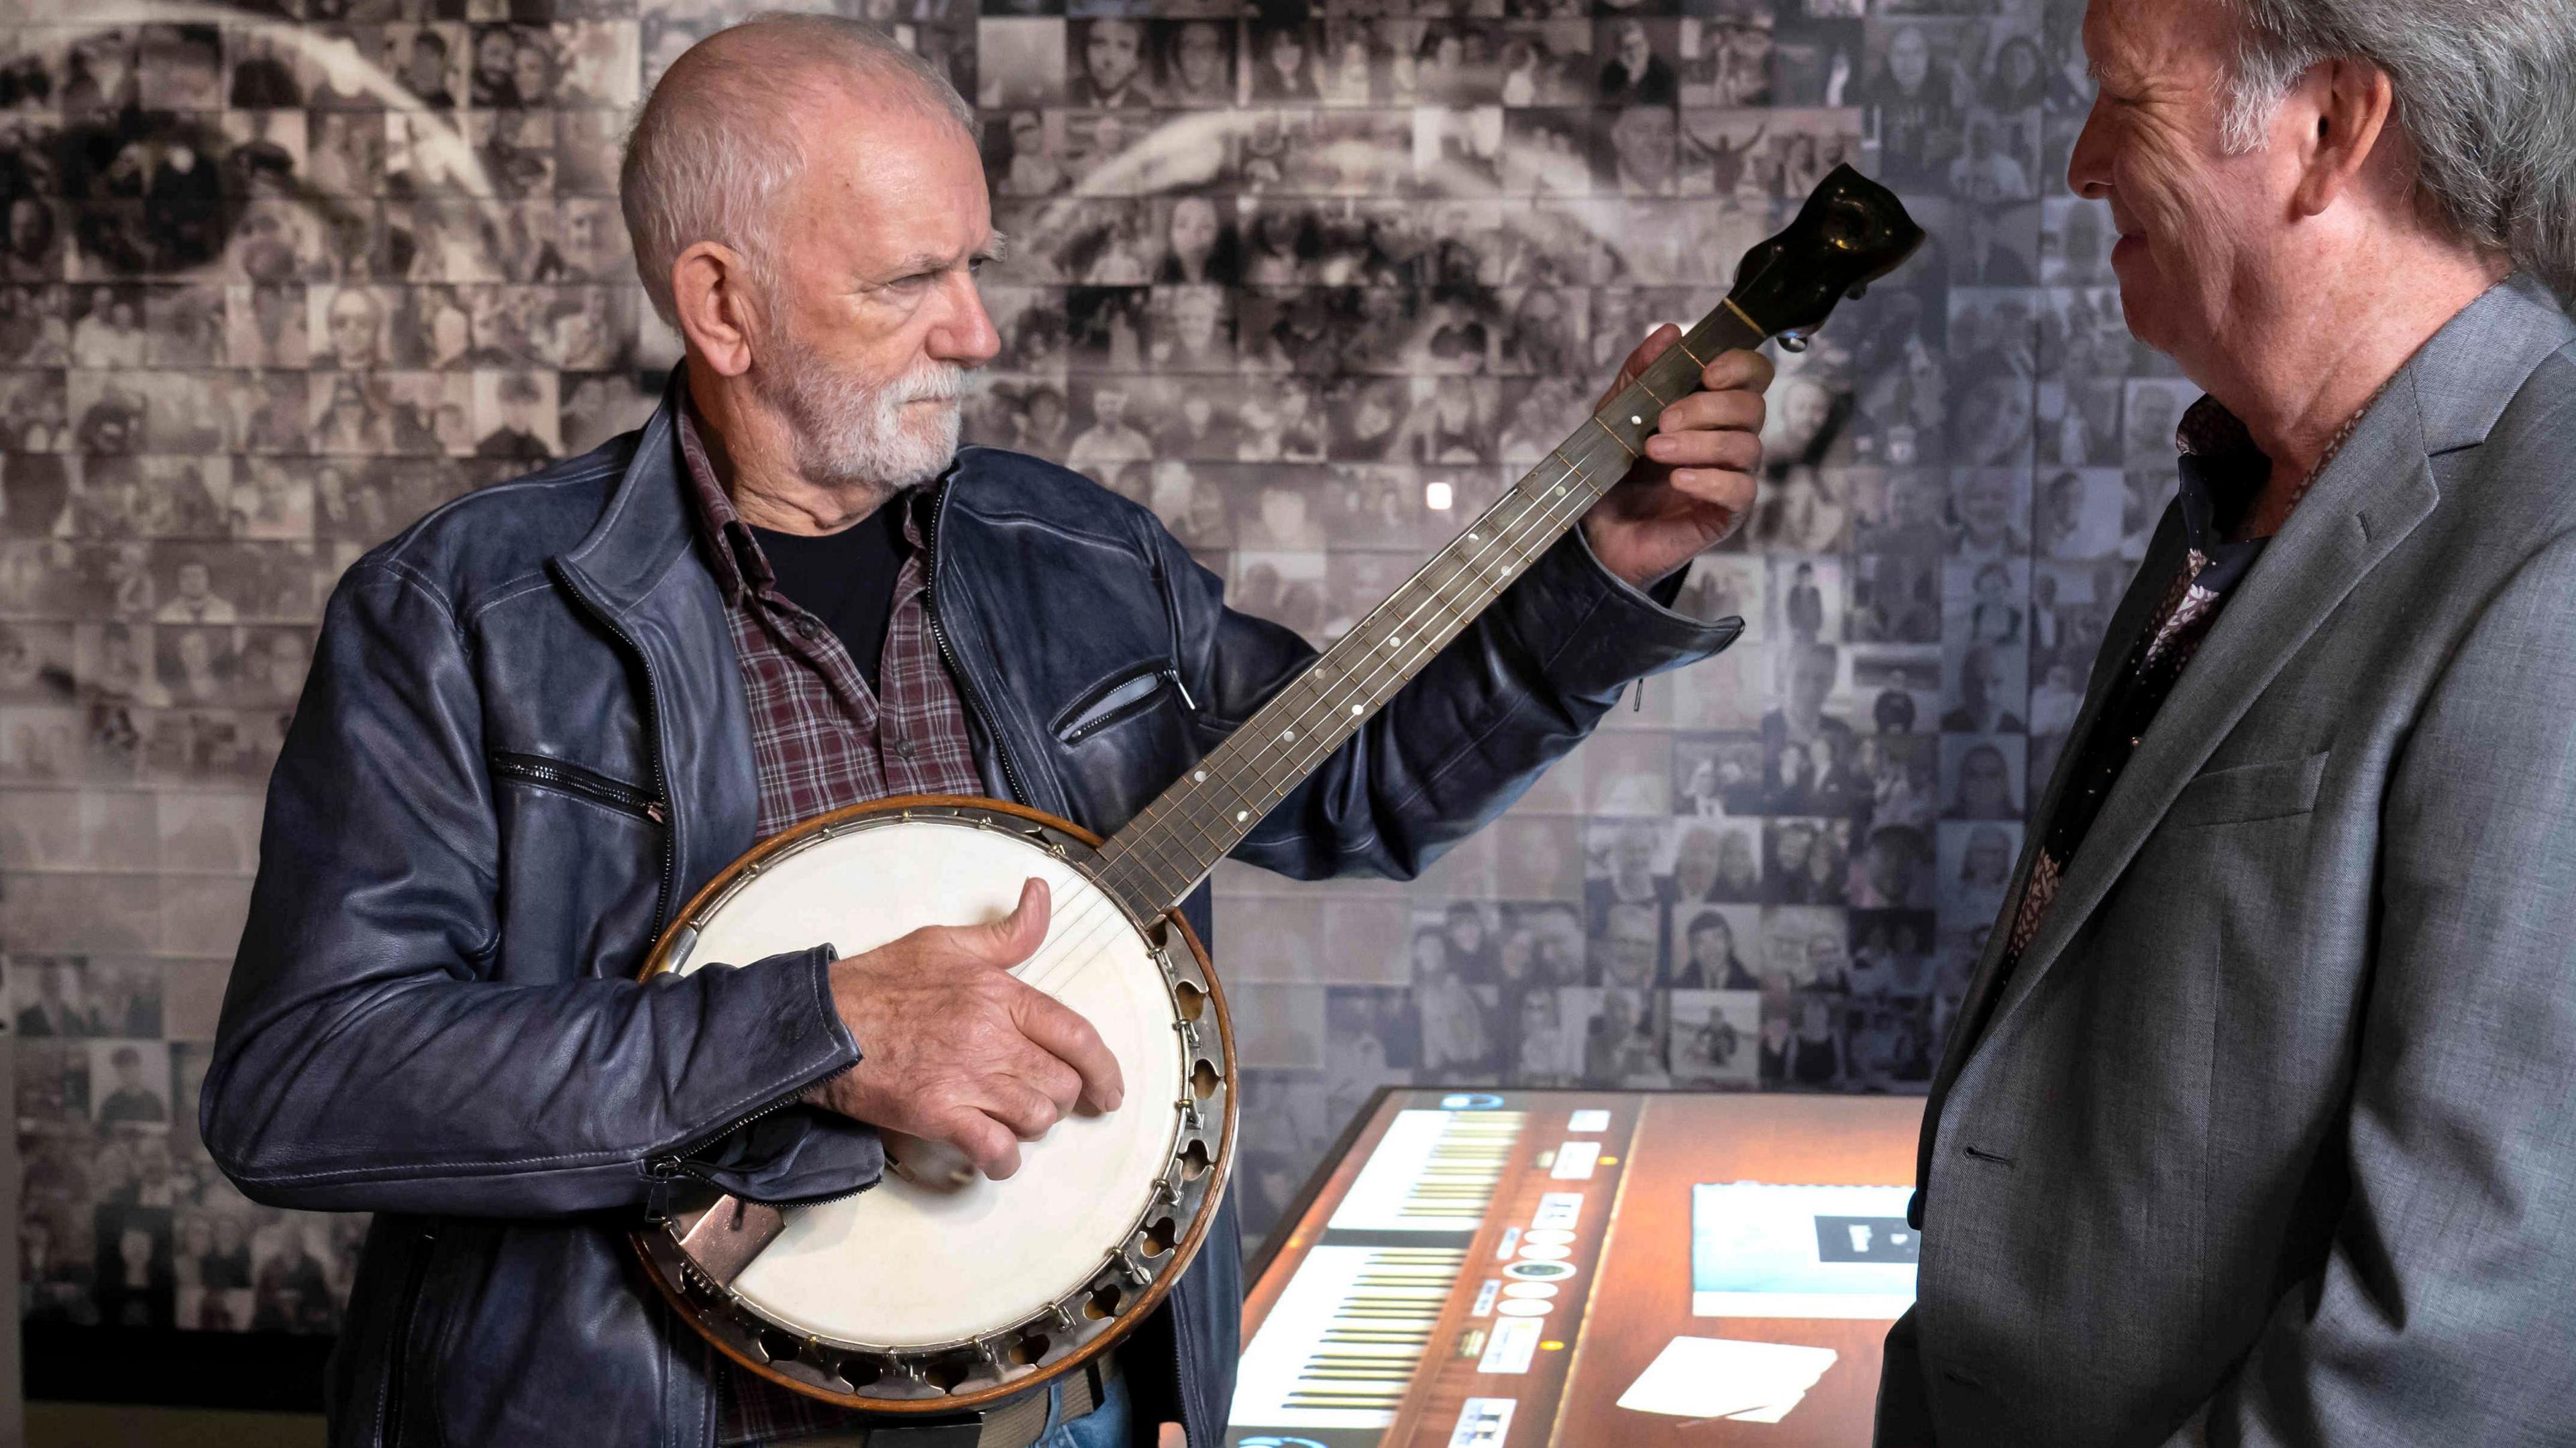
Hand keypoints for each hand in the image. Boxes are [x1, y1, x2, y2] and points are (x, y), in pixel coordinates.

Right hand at [804, 878, 1124, 1179]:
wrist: (821, 1024)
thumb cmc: (880, 983)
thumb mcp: (948, 943)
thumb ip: (1007, 932)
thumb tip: (1041, 894)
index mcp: (999, 993)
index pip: (1076, 1034)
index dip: (1104, 1068)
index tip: (1109, 1090)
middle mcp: (990, 1036)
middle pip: (1061, 1083)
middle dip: (1059, 1097)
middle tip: (1037, 1097)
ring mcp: (965, 1078)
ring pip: (1035, 1117)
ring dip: (1030, 1125)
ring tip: (1008, 1116)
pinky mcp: (937, 1114)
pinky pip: (995, 1148)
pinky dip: (1002, 1159)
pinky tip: (994, 1152)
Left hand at [1579, 324, 1774, 587]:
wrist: (1599, 529)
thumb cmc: (1617, 468)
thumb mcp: (1618, 412)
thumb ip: (1642, 371)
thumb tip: (1670, 331)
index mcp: (1712, 407)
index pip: (1754, 375)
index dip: (1740, 366)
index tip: (1706, 373)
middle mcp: (1731, 437)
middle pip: (1752, 406)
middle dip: (1706, 408)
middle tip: (1663, 421)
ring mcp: (1732, 475)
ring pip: (1747, 446)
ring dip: (1699, 443)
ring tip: (1656, 450)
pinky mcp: (1727, 512)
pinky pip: (1741, 490)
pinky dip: (1709, 480)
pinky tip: (1678, 480)